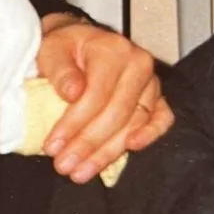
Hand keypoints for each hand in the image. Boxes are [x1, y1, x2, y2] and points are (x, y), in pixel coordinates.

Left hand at [37, 14, 173, 182]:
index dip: (74, 124)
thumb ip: (60, 70)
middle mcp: (138, 64)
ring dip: (108, 151)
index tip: (53, 146)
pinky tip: (131, 149)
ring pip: (134, 123)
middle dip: (87, 144)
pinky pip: (162, 119)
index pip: (95, 95)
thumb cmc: (65, 48)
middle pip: (116, 113)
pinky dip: (150, 135)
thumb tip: (72, 93)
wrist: (80, 43)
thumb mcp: (51, 50)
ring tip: (81, 171)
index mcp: (113, 50)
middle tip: (64, 165)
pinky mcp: (157, 97)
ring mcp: (150, 82)